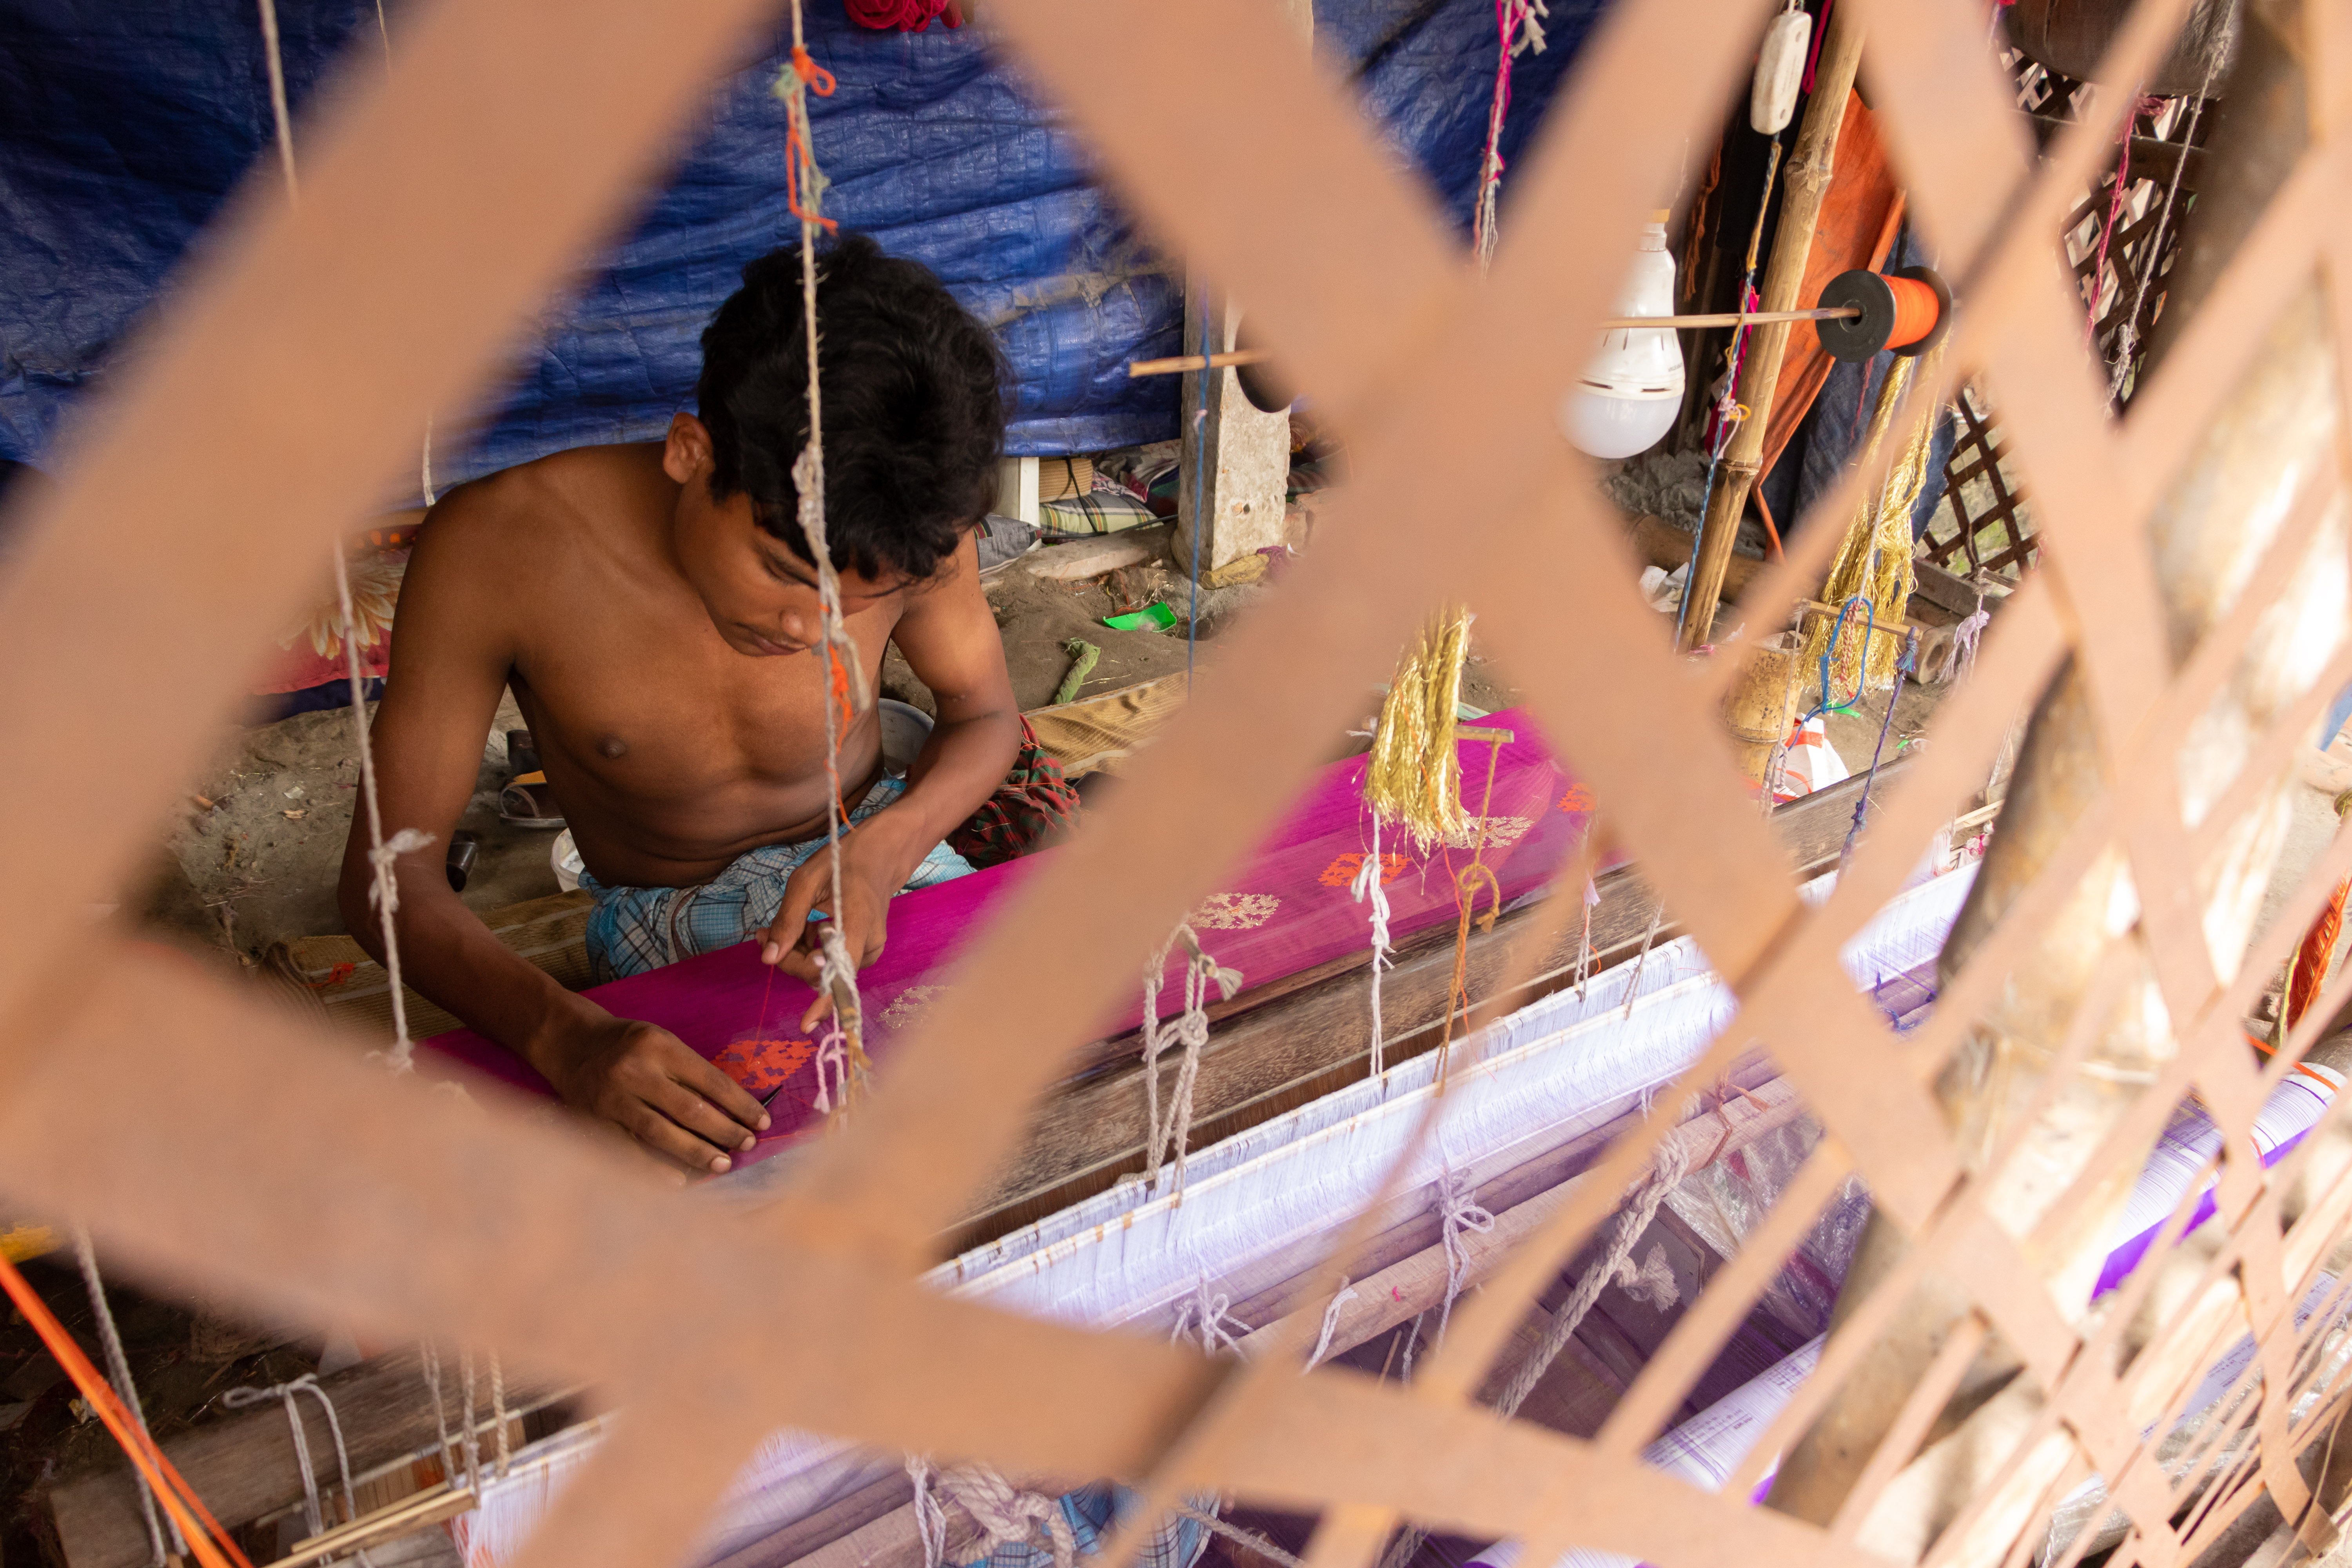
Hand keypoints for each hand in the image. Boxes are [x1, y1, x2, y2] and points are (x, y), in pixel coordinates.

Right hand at [539, 1012, 771, 1174]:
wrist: (569, 1042)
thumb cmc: (628, 1044)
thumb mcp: (662, 1042)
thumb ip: (691, 1071)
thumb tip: (732, 1109)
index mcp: (660, 1046)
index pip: (710, 1080)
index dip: (740, 1104)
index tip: (761, 1121)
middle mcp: (636, 1071)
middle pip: (690, 1109)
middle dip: (724, 1131)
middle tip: (746, 1145)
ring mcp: (614, 1098)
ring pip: (662, 1133)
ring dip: (697, 1152)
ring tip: (723, 1164)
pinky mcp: (595, 1119)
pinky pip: (629, 1149)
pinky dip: (654, 1168)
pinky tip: (679, 1180)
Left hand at [760, 836, 898, 1029]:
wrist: (881, 854)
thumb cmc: (843, 861)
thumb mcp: (805, 881)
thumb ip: (788, 921)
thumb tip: (769, 958)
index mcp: (858, 925)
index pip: (841, 974)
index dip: (824, 1002)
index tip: (805, 1024)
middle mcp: (869, 944)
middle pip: (824, 973)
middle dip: (791, 961)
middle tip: (762, 935)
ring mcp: (870, 948)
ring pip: (826, 968)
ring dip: (800, 954)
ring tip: (784, 925)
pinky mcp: (865, 949)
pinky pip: (833, 961)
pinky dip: (813, 950)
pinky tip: (805, 928)